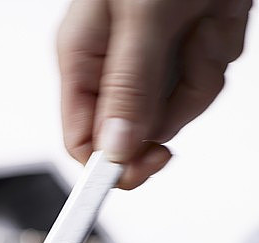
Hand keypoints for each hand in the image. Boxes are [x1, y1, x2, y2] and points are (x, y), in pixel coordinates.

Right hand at [57, 0, 251, 188]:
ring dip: (202, 72)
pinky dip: (220, 51)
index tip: (139, 169)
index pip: (81, 138)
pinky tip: (216, 13)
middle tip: (187, 59)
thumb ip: (127, 86)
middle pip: (136, 131)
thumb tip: (114, 150)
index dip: (108, 163)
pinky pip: (206, 81)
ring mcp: (154, 58)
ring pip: (178, 109)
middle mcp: (115, 63)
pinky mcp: (189, 49)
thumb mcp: (142, 14)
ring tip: (203, 19)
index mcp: (82, 55)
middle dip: (172, 103)